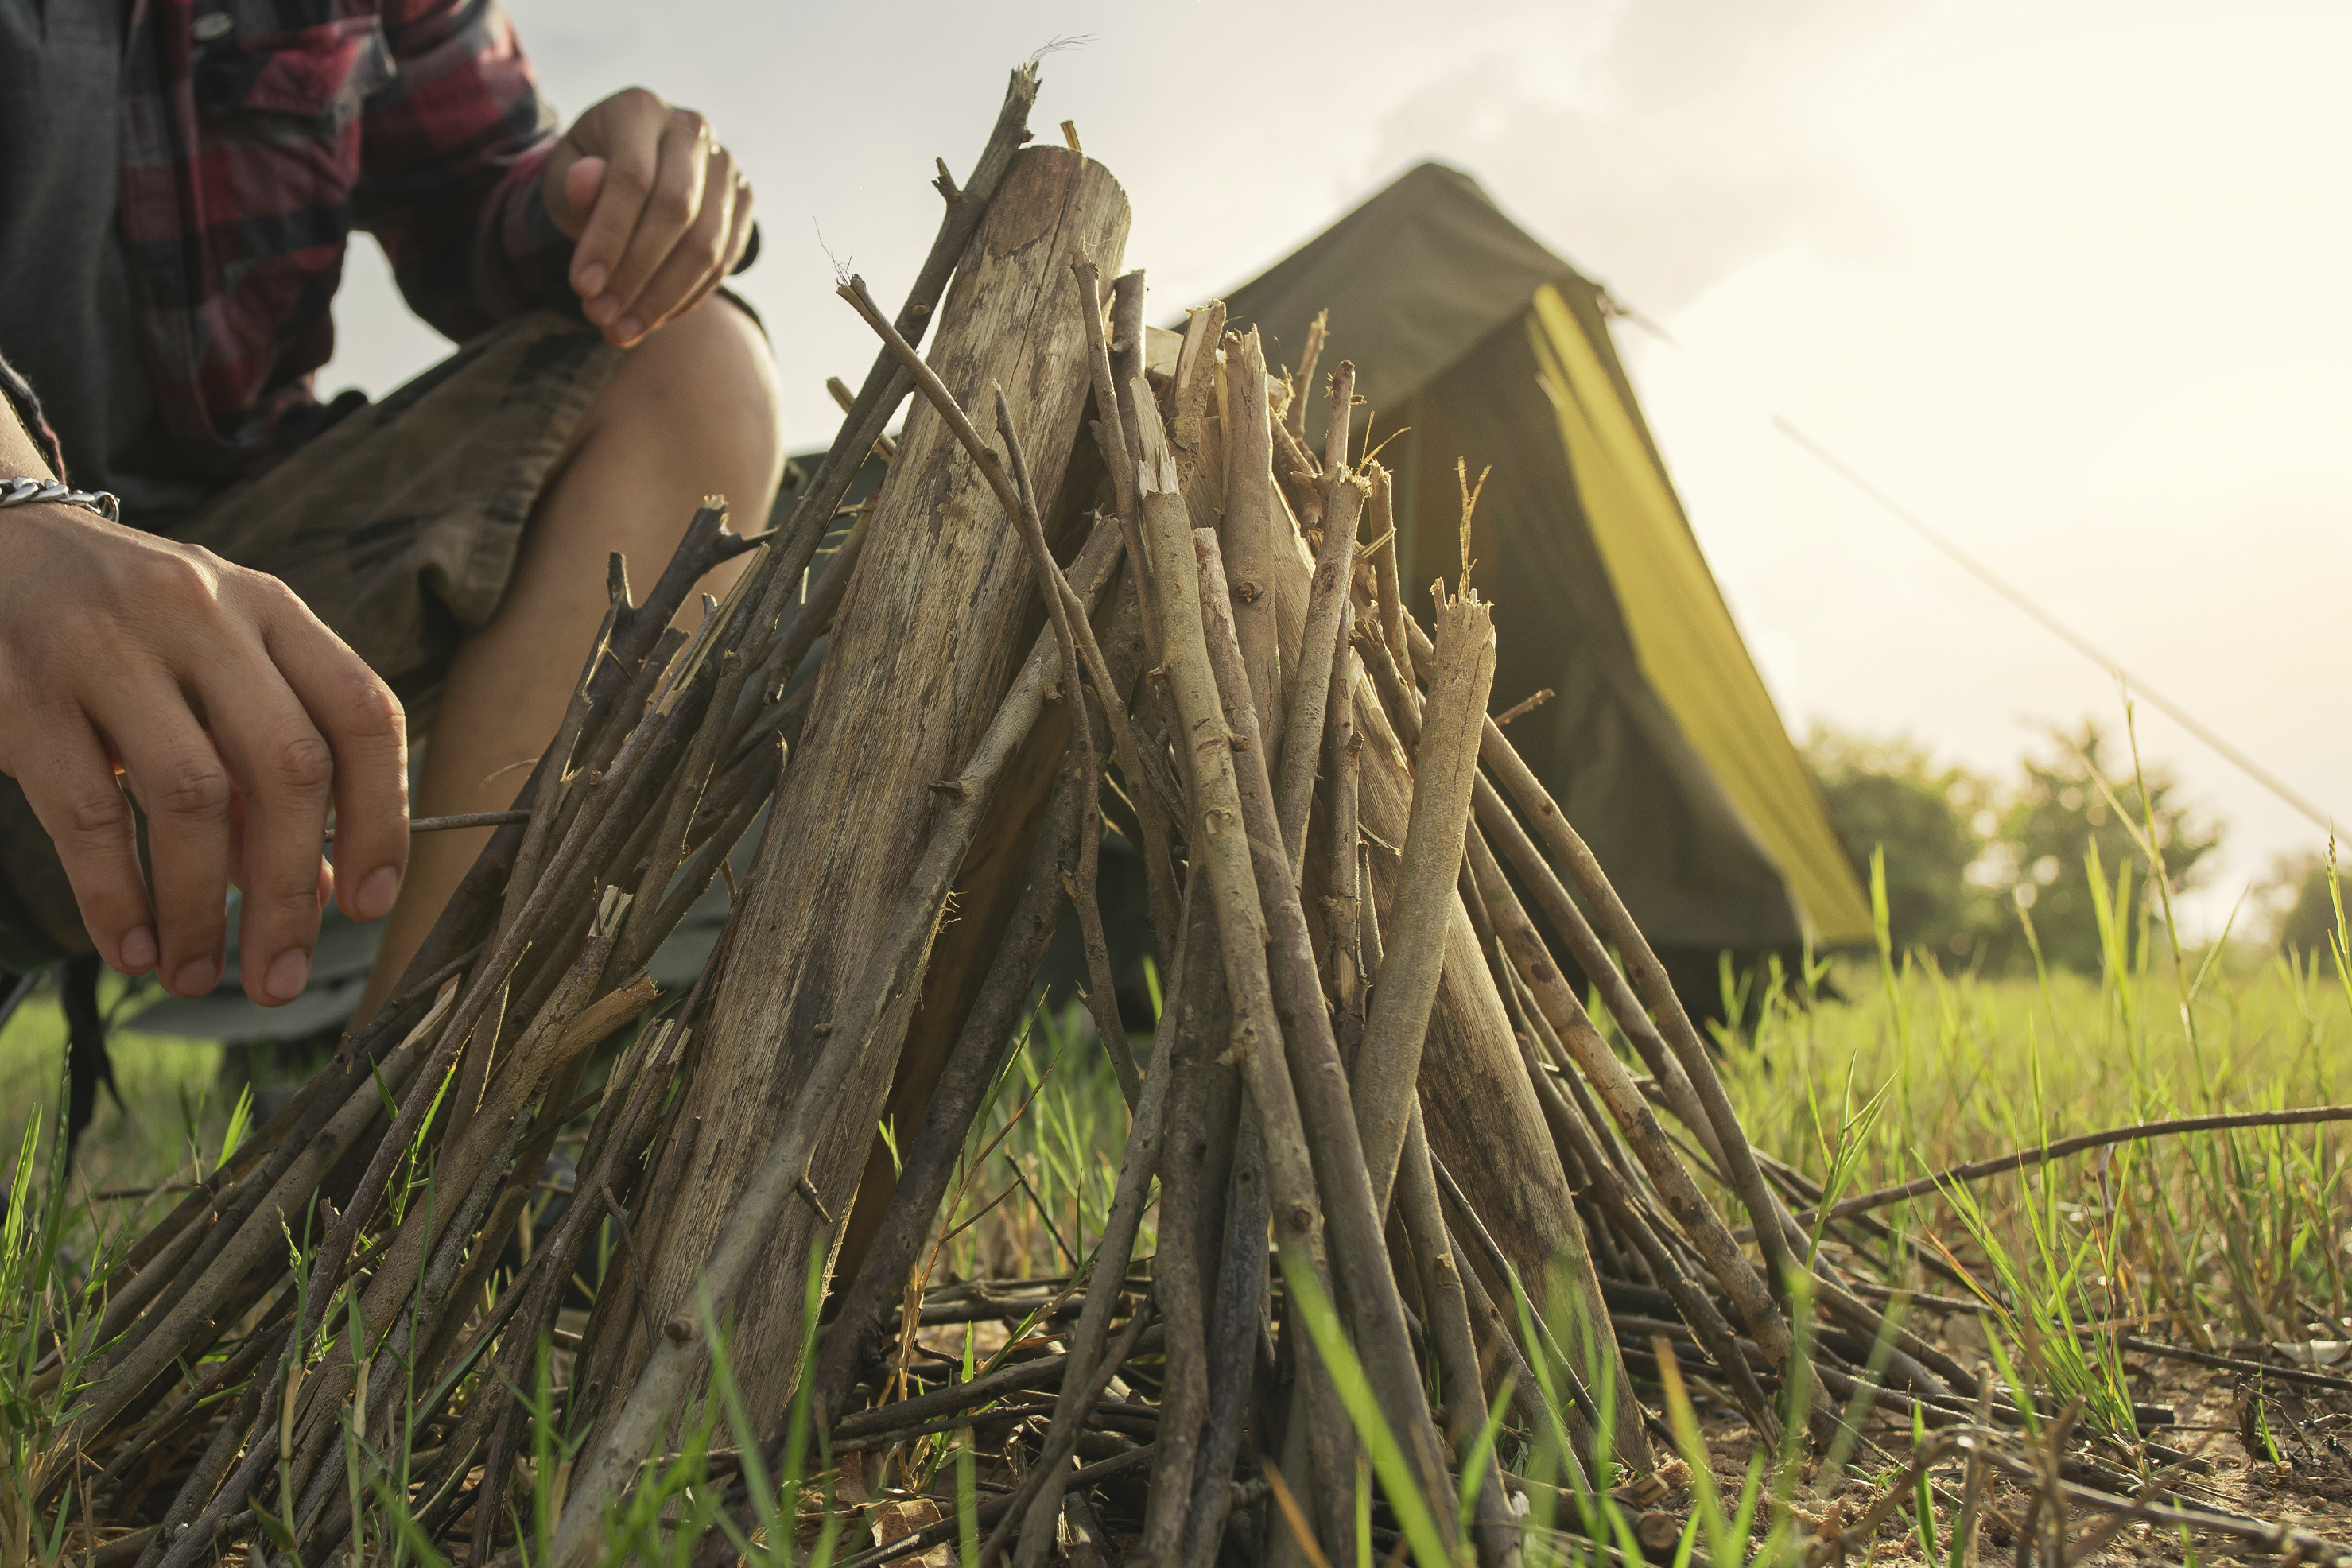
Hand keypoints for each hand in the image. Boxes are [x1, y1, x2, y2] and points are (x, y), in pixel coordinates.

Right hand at [0, 507, 408, 1003]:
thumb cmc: (132, 633)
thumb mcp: (218, 666)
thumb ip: (273, 765)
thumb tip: (328, 890)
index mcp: (269, 608)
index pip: (362, 713)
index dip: (382, 817)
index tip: (368, 906)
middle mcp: (201, 616)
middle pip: (287, 766)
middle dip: (290, 892)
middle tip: (280, 980)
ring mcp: (109, 648)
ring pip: (190, 797)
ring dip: (199, 908)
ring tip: (197, 976)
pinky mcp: (23, 694)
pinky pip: (88, 814)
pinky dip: (116, 895)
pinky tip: (130, 949)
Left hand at [543, 88, 753, 349]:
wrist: (630, 171)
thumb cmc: (587, 176)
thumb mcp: (563, 178)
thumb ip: (573, 183)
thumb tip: (586, 181)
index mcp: (639, 109)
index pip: (632, 178)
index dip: (608, 237)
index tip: (582, 287)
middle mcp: (691, 129)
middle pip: (675, 211)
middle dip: (635, 273)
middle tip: (600, 317)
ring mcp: (725, 165)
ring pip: (706, 243)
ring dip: (662, 296)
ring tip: (621, 329)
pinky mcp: (743, 200)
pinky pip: (724, 260)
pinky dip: (687, 298)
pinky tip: (652, 319)